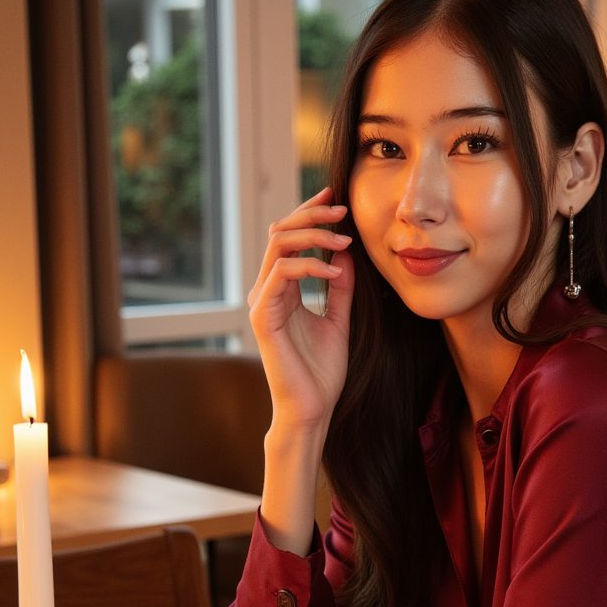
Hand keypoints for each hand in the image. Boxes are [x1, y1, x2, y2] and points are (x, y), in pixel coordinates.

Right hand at [248, 186, 354, 434]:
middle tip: (342, 208)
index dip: (311, 214)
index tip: (338, 199)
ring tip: (344, 238)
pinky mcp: (261, 316)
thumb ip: (340, 287)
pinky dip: (310, 266)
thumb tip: (345, 254)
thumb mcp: (339, 319)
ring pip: (279, 246)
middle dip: (312, 214)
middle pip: (282, 232)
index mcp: (283, 289)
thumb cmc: (322, 370)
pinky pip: (282, 274)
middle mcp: (268, 290)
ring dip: (313, 234)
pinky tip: (335, 271)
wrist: (312, 408)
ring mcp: (261, 301)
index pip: (291, 238)